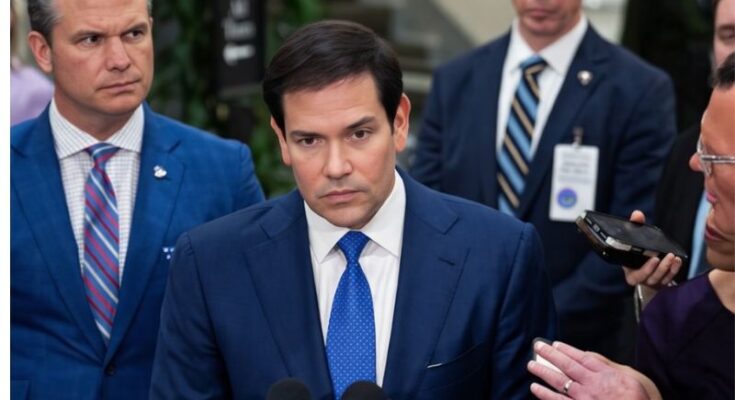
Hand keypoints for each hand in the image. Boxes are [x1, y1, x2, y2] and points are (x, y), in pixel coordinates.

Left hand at [527, 340, 660, 399]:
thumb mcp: (633, 379)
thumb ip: (609, 366)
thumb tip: (589, 355)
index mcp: (607, 376)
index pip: (582, 358)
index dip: (567, 350)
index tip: (554, 344)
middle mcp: (593, 386)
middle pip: (567, 367)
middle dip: (550, 356)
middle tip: (536, 347)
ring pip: (558, 384)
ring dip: (543, 373)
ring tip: (531, 365)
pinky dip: (545, 396)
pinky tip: (535, 389)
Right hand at [622, 210, 681, 288]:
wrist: (641, 264)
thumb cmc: (635, 251)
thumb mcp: (633, 240)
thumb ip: (634, 227)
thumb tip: (637, 214)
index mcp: (630, 272)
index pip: (636, 276)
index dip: (645, 270)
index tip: (654, 259)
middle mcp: (641, 279)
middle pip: (650, 277)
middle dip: (660, 268)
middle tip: (667, 255)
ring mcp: (652, 281)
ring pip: (660, 278)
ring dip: (668, 268)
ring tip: (673, 256)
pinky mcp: (662, 282)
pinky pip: (669, 278)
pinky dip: (674, 270)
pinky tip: (678, 261)